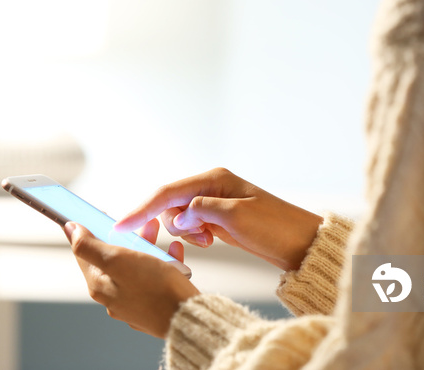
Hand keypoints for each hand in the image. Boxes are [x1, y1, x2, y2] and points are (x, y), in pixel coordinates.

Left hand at [64, 221, 198, 337]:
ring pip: (136, 265)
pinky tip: (172, 251)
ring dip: (146, 246)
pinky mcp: (155, 304)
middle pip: (113, 258)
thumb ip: (89, 246)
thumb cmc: (155, 289)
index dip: (89, 230)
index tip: (97, 215)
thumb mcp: (117, 260)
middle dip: (125, 236)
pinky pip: (155, 276)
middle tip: (137, 222)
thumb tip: (70, 230)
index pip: (85, 253)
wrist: (188, 317)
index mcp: (100, 286)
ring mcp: (135, 302)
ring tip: (157, 231)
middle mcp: (114, 296)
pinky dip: (163, 261)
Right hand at [114, 167, 322, 271]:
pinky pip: (193, 227)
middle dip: (173, 224)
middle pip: (171, 204)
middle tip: (198, 239)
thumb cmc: (276, 228)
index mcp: (213, 180)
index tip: (120, 226)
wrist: (303, 244)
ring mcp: (215, 204)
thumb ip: (201, 211)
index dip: (142, 209)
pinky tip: (211, 242)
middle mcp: (211, 188)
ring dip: (186, 233)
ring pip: (180, 218)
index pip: (167, 192)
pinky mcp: (219, 220)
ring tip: (210, 241)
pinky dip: (195, 237)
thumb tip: (178, 216)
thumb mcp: (236, 217)